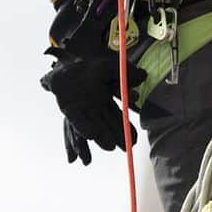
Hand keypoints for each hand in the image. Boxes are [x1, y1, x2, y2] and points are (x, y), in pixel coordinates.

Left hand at [41, 48, 145, 165]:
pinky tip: (92, 135)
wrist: (67, 64)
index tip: (134, 139)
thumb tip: (144, 75)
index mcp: (106, 101)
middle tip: (127, 148)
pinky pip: (77, 122)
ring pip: (95, 127)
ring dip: (102, 137)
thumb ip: (126, 73)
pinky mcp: (70, 111)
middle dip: (117, 137)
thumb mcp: (110, 67)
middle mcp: (95, 109)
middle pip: (108, 127)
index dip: (126, 129)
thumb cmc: (89, 66)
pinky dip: (84, 128)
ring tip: (110, 147)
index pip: (118, 118)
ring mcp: (83, 111)